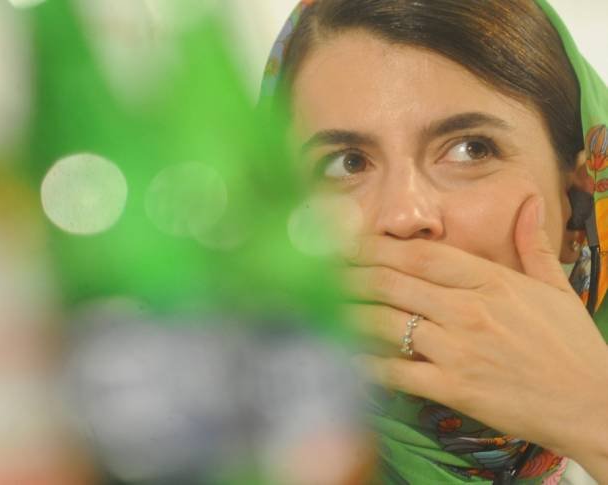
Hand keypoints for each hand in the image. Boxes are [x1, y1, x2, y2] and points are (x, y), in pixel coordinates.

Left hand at [347, 196, 607, 477]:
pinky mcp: (454, 388)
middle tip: (319, 270)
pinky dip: (367, 363)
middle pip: (393, 283)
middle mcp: (468, 310)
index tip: (349, 244)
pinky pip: (397, 371)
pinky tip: (342, 354)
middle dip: (351, 274)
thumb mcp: (556, 288)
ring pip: (388, 323)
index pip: (421, 256)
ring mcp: (459, 350)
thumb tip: (530, 201)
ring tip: (320, 304)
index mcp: (491, 281)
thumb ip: (533, 244)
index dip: (377, 248)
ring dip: (349, 312)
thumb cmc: (572, 346)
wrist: (593, 405)